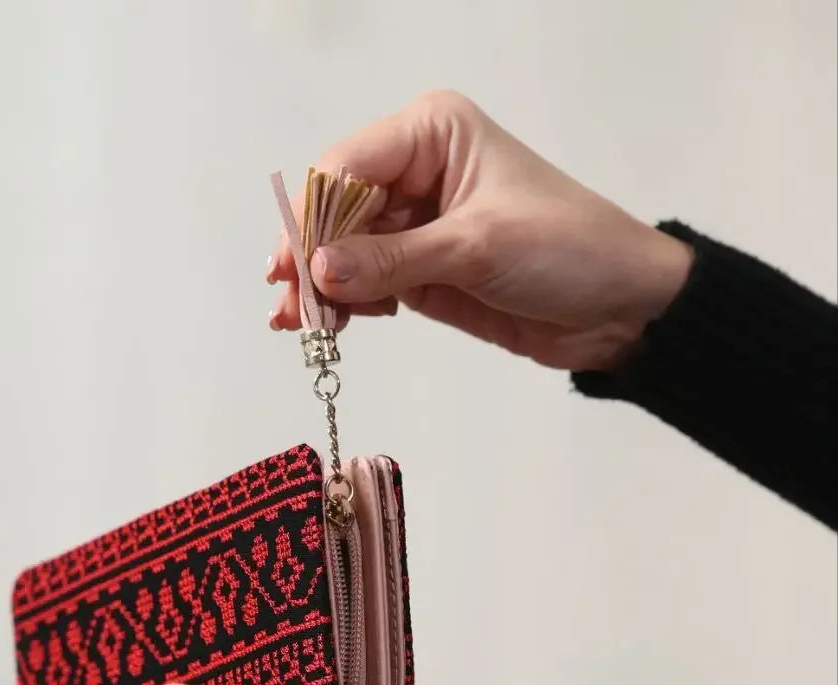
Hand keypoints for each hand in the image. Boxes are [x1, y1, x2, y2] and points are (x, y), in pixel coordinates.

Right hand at [268, 90, 691, 371]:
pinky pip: (366, 282)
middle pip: (336, 210)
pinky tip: (333, 326)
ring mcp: (416, 224)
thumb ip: (392, 261)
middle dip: (311, 257)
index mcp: (432, 133)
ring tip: (301, 326)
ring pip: (344, 250)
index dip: (314, 217)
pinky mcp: (421, 270)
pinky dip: (346, 304)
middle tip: (289, 306)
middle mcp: (416, 171)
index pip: (347, 167)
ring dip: (321, 287)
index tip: (294, 269)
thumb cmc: (567, 250)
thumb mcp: (476, 248)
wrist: (620, 308)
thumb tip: (318, 272)